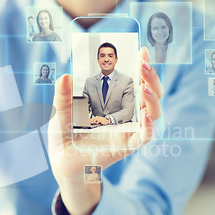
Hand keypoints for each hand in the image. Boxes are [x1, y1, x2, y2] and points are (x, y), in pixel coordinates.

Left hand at [48, 47, 163, 214]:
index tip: (142, 50)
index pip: (136, 82)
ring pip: (153, 113)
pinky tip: (145, 114)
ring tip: (143, 85)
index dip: (143, 67)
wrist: (61, 164)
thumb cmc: (64, 137)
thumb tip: (63, 75)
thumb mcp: (61, 112)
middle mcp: (126, 116)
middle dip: (151, 77)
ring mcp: (128, 131)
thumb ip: (63, 96)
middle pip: (151, 95)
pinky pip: (144, 136)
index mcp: (115, 103)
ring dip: (152, 97)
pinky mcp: (125, 147)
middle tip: (143, 62)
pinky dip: (148, 125)